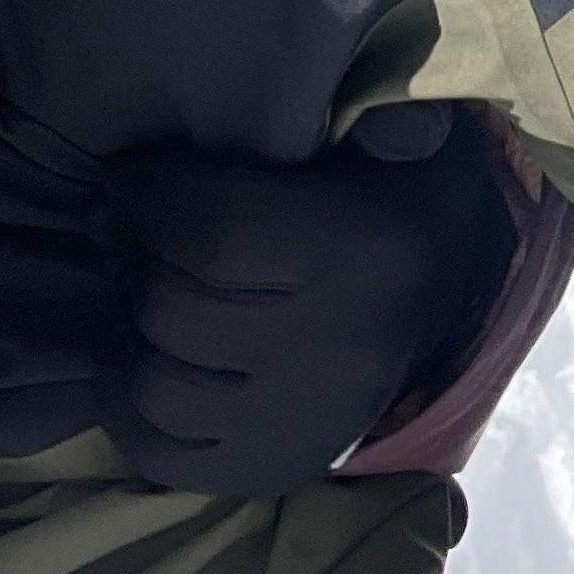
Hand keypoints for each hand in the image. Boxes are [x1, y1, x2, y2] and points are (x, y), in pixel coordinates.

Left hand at [100, 112, 516, 496]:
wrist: (453, 298)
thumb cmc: (386, 196)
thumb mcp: (369, 136)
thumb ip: (305, 115)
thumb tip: (227, 102)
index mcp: (357, 253)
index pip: (213, 232)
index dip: (147, 197)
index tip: (125, 174)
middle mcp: (329, 350)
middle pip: (173, 310)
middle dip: (131, 258)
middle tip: (120, 228)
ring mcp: (297, 424)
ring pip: (159, 388)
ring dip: (127, 333)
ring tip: (134, 293)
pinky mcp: (271, 471)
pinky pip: (164, 456)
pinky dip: (132, 409)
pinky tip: (140, 361)